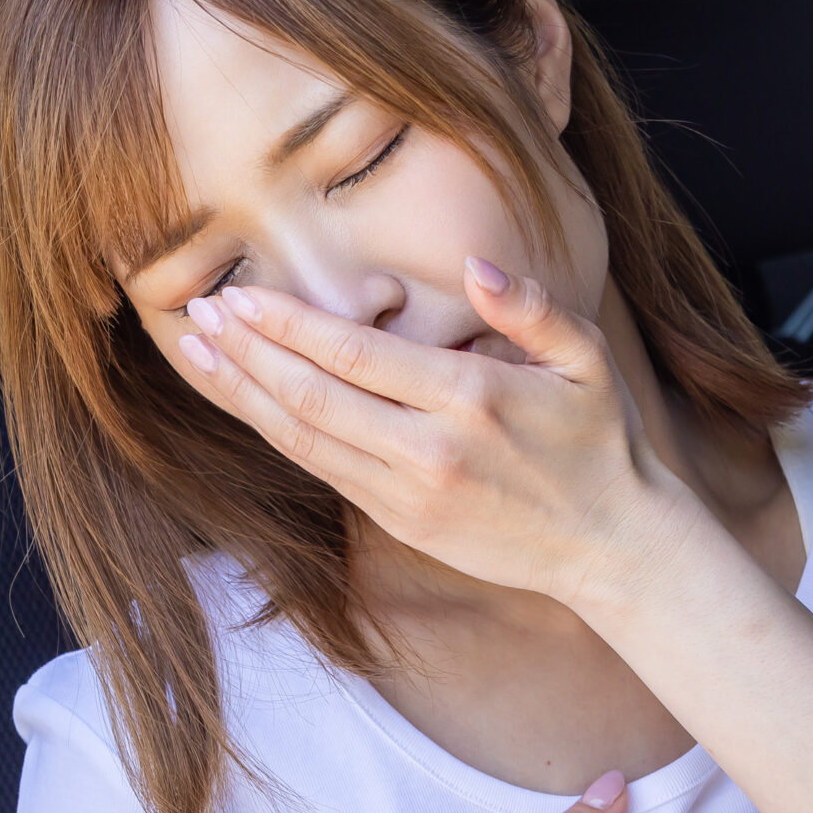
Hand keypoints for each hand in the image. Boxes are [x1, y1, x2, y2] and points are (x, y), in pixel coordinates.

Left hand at [179, 260, 701, 609]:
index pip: (354, 354)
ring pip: (304, 438)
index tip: (241, 294)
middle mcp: (429, 449)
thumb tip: (476, 267)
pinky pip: (323, 470)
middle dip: (247, 352)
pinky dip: (277, 432)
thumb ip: (531, 308)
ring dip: (245, 393)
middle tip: (199, 312)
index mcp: (470, 397)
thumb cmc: (601, 441)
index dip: (287, 324)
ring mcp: (408, 493)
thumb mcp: (588, 361)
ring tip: (199, 352)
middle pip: (312, 395)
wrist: (613, 545)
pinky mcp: (400, 521)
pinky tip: (247, 401)